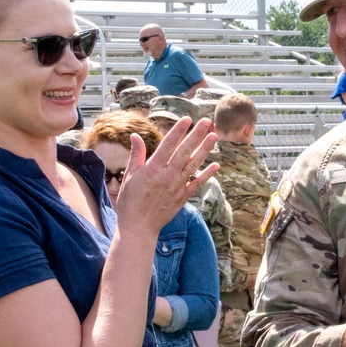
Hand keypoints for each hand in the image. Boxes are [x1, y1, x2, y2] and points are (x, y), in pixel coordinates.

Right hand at [115, 118, 218, 237]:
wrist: (138, 227)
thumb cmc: (130, 201)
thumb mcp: (129, 176)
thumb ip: (136, 155)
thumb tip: (135, 135)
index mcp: (153, 169)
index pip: (168, 145)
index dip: (179, 131)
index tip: (187, 119)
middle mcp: (167, 176)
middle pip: (184, 151)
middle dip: (196, 135)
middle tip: (207, 121)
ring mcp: (177, 187)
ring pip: (194, 164)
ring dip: (205, 149)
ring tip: (214, 136)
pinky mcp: (183, 197)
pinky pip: (197, 183)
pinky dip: (207, 174)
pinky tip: (216, 165)